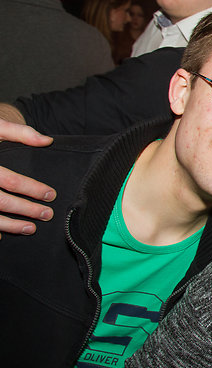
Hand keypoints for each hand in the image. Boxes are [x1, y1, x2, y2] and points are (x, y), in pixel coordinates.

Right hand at [0, 119, 54, 237]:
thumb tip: (46, 140)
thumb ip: (19, 132)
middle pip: (1, 202)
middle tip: (47, 214)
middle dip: (26, 210)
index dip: (32, 189)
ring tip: (31, 228)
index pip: (11, 181)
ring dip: (10, 225)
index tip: (50, 195)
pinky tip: (1, 235)